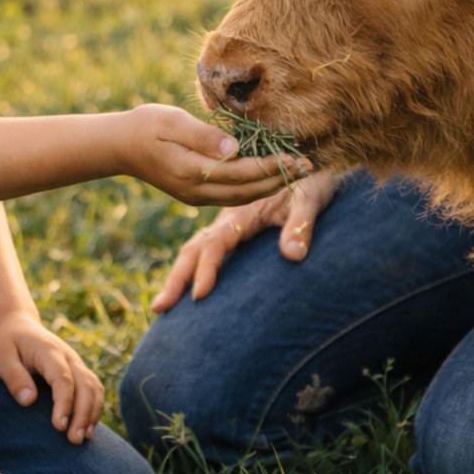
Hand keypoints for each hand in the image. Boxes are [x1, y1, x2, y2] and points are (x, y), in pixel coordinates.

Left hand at [0, 309, 103, 444]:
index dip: (64, 403)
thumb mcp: (0, 357)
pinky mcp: (76, 370)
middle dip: (83, 414)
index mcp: (49, 351)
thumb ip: (14, 378)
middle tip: (74, 441)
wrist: (16, 324)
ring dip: (92, 412)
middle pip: (85, 385)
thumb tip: (28, 401)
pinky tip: (87, 427)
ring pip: (94, 387)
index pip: (63, 379)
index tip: (59, 427)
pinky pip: (93, 388)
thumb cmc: (5, 343)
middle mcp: (68, 356)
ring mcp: (75, 362)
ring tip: (82, 438)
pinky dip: (94, 407)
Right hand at [117, 103, 310, 206]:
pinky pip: (232, 196)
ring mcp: (195, 196)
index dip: (273, 167)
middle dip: (280, 180)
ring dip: (271, 186)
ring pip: (242, 197)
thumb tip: (236, 148)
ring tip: (296, 172)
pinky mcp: (195, 194)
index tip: (298, 158)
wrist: (118, 146)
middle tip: (309, 167)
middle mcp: (197, 191)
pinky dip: (255, 188)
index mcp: (192, 172)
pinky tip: (270, 176)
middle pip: (248, 191)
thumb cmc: (146, 125)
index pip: (243, 173)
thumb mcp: (172, 121)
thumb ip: (203, 136)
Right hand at [151, 168, 340, 311]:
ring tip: (163, 305)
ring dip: (181, 273)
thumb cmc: (314, 181)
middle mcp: (230, 217)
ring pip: (197, 247)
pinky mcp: (236, 226)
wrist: (312, 164)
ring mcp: (230, 222)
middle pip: (195, 248)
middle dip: (177, 278)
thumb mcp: (311, 200)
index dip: (207, 268)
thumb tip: (292, 256)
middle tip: (158, 309)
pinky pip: (209, 247)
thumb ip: (300, 225)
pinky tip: (190, 284)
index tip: (199, 295)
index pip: (217, 242)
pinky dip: (194, 266)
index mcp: (243, 211)